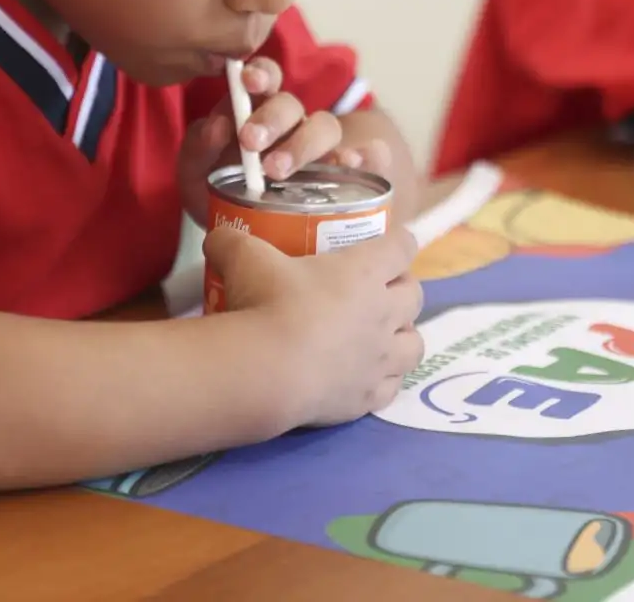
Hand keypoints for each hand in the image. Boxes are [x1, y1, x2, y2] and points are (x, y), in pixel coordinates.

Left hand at [178, 58, 392, 218]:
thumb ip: (199, 147)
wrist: (248, 243)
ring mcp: (322, 151)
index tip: (248, 81)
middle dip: (271, 118)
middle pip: (292, 104)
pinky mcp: (349, 177)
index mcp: (256, 111)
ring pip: (326, 127)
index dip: (260, 73)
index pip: (265, 77)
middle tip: (250, 143)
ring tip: (278, 171)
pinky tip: (353, 165)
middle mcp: (292, 125)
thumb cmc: (220, 195)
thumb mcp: (196, 175)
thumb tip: (217, 127)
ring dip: (303, 143)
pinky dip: (367, 156)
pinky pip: (370, 158)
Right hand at [205, 222, 423, 426]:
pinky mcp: (368, 396)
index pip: (402, 247)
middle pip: (414, 295)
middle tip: (379, 288)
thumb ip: (233, 243)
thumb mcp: (244, 258)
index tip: (390, 244)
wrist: (267, 372)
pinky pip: (393, 386)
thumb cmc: (266, 305)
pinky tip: (367, 376)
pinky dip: (385, 378)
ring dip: (403, 336)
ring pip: (415, 344)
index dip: (399, 243)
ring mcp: (380, 358)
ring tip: (383, 335)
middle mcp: (383, 313)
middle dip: (403, 288)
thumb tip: (218, 237)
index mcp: (364, 272)